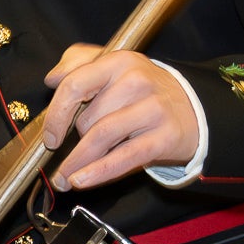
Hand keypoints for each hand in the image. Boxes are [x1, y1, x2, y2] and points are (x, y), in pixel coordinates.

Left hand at [42, 44, 200, 189]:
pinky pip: (123, 158)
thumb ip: (80, 63)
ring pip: (102, 138)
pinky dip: (98, 172)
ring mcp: (153, 109)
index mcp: (119, 62)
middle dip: (75, 141)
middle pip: (88, 117)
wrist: (194, 108)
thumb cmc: (145, 90)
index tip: (49, 136)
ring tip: (64, 178)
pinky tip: (81, 181)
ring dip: (77, 163)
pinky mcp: (164, 137)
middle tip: (71, 154)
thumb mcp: (116, 66)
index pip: (75, 84)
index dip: (56, 114)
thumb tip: (52, 78)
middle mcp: (137, 82)